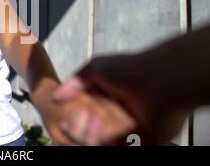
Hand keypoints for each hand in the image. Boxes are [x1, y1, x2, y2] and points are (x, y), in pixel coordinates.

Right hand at [53, 56, 188, 144]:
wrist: (162, 82)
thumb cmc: (127, 72)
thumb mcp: (95, 69)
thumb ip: (75, 82)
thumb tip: (54, 97)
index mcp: (112, 95)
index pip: (90, 110)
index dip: (77, 116)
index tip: (63, 120)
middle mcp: (123, 111)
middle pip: (99, 127)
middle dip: (86, 131)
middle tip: (75, 129)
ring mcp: (135, 127)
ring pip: (111, 140)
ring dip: (98, 139)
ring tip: (89, 136)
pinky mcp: (147, 140)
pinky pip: (128, 147)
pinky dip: (115, 146)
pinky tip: (104, 142)